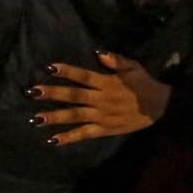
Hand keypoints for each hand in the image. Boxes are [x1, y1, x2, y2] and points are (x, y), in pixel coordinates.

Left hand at [28, 51, 171, 145]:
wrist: (160, 107)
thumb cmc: (144, 83)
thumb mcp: (134, 66)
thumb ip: (116, 60)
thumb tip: (98, 53)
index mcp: (107, 82)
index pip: (83, 76)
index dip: (66, 71)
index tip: (48, 68)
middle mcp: (102, 99)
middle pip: (74, 95)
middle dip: (52, 93)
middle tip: (32, 92)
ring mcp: (102, 116)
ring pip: (75, 116)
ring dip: (55, 117)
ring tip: (35, 118)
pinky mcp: (104, 130)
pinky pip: (84, 134)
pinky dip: (69, 138)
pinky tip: (53, 140)